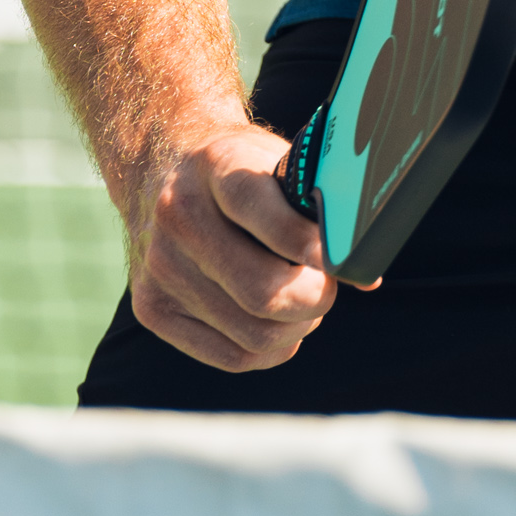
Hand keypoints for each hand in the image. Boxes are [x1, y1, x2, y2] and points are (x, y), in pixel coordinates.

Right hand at [118, 116, 360, 369]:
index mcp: (216, 165)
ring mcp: (159, 267)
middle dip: (314, 300)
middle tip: (328, 289)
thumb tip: (363, 270)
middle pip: (262, 292)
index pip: (266, 214)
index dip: (312, 247)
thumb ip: (316, 203)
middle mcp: (178, 216)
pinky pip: (231, 356)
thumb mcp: (273, 159)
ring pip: (252, 333)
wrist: (160, 167)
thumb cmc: (238, 169)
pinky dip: (271, 350)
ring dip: (297, 327)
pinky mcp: (151, 308)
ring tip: (306, 304)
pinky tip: (282, 326)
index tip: (339, 260)